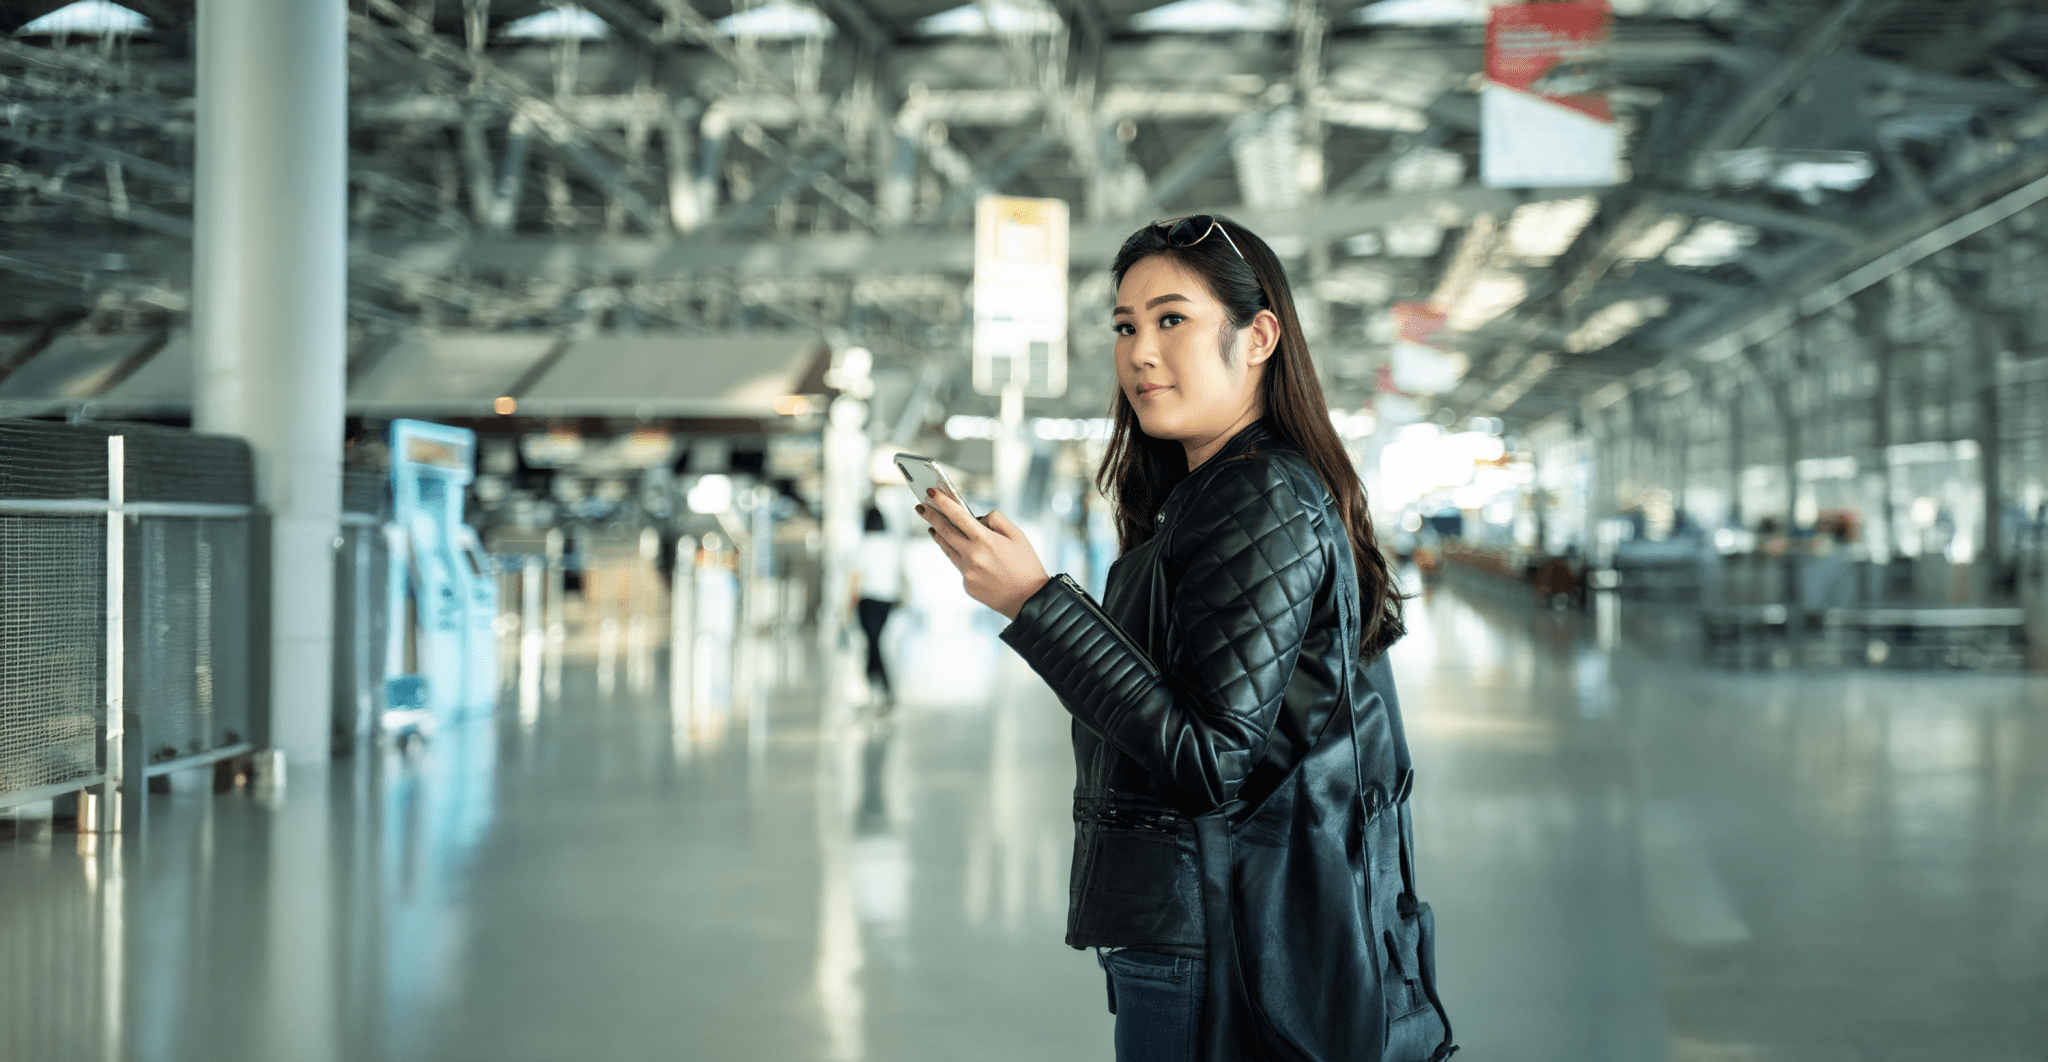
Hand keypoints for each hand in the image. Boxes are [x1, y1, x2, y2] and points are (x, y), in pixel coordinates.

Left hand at [915, 488, 1047, 619]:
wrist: (1030, 600)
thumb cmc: (1026, 566)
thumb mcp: (1018, 535)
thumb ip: (996, 520)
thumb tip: (976, 518)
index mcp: (986, 541)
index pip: (958, 516)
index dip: (943, 502)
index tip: (931, 492)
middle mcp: (973, 557)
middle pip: (945, 531)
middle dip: (931, 516)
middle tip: (921, 507)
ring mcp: (967, 573)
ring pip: (947, 549)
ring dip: (939, 535)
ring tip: (933, 526)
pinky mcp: (967, 585)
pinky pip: (959, 565)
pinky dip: (961, 556)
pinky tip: (964, 552)